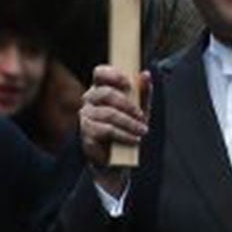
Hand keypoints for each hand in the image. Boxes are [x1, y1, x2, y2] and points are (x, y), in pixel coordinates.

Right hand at [80, 64, 148, 189]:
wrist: (118, 158)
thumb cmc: (127, 128)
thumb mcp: (138, 109)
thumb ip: (142, 92)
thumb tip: (146, 74)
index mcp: (100, 88)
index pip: (99, 73)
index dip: (112, 75)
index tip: (128, 83)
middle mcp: (89, 99)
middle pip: (105, 93)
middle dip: (127, 105)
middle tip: (141, 116)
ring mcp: (86, 116)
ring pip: (108, 114)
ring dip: (129, 123)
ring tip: (142, 131)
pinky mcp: (86, 133)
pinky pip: (106, 130)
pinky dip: (123, 135)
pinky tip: (133, 139)